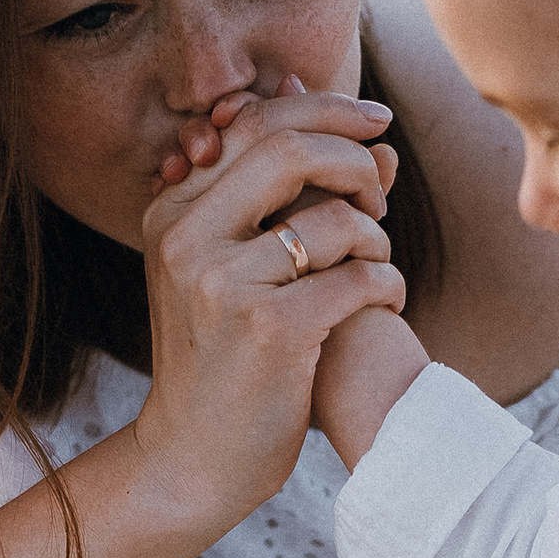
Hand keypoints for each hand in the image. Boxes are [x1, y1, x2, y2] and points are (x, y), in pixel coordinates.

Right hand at [137, 83, 407, 516]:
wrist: (192, 460)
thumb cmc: (221, 360)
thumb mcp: (222, 267)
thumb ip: (263, 192)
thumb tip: (316, 98)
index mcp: (172, 213)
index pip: (253, 125)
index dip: (326, 112)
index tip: (376, 123)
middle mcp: (188, 239)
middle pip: (290, 150)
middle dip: (356, 160)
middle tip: (384, 190)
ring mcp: (225, 284)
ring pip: (335, 220)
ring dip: (378, 239)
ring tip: (377, 268)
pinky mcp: (271, 330)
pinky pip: (358, 277)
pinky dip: (387, 286)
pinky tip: (386, 304)